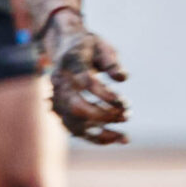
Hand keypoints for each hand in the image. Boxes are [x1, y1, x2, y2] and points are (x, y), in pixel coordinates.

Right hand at [41, 11, 130, 144]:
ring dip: (101, 132)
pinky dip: (96, 138)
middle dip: (103, 115)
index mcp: (70, 62)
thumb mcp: (102, 46)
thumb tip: (122, 78)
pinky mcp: (61, 111)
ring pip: (74, 123)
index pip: (85, 82)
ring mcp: (58, 98)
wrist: (64, 47)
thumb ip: (111, 61)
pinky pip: (76, 130)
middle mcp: (60, 82)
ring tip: (125, 137)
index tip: (124, 101)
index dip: (105, 94)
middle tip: (127, 114)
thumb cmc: (88, 47)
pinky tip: (117, 139)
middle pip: (76, 107)